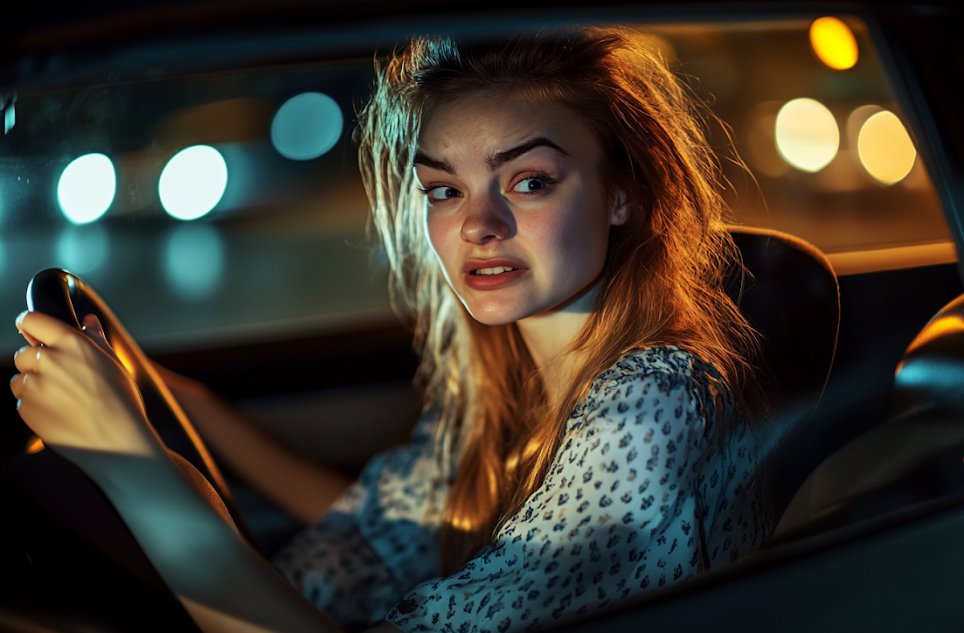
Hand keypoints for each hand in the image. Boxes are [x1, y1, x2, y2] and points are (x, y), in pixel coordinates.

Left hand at [10, 311, 165, 461]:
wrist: (116, 441)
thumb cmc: (121, 402)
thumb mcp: (114, 364)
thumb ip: (96, 339)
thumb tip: (89, 322)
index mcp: (71, 343)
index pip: (32, 320)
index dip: (29, 324)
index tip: (31, 329)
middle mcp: (48, 361)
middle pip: (23, 353)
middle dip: (36, 362)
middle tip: (61, 378)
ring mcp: (34, 386)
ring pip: (20, 379)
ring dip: (33, 385)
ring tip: (63, 398)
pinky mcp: (26, 410)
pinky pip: (22, 402)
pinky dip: (35, 405)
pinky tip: (60, 412)